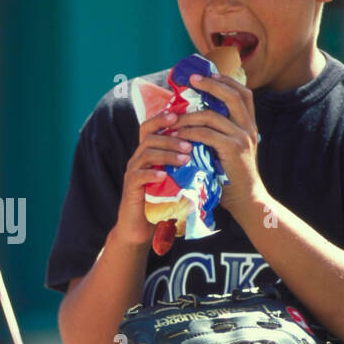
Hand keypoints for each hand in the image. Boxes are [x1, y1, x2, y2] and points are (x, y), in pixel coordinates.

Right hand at [113, 110, 196, 246]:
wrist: (141, 227)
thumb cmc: (162, 202)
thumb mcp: (175, 178)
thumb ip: (184, 163)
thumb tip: (212, 150)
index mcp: (148, 152)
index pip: (150, 127)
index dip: (163, 118)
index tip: (180, 116)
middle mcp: (138, 159)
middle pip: (149, 136)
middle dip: (171, 138)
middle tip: (190, 144)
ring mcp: (133, 173)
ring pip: (145, 153)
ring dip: (166, 154)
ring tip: (185, 159)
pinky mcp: (130, 188)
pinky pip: (139, 175)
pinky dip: (152, 174)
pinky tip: (164, 176)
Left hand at [176, 72, 264, 213]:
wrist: (246, 200)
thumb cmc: (232, 176)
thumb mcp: (230, 149)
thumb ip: (220, 132)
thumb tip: (197, 116)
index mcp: (249, 124)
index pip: (243, 93)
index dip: (225, 80)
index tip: (207, 74)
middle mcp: (249, 127)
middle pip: (232, 95)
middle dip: (210, 84)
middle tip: (191, 80)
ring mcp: (242, 138)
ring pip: (213, 115)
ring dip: (189, 115)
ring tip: (173, 117)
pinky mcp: (232, 150)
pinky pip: (206, 134)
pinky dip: (190, 132)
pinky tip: (178, 135)